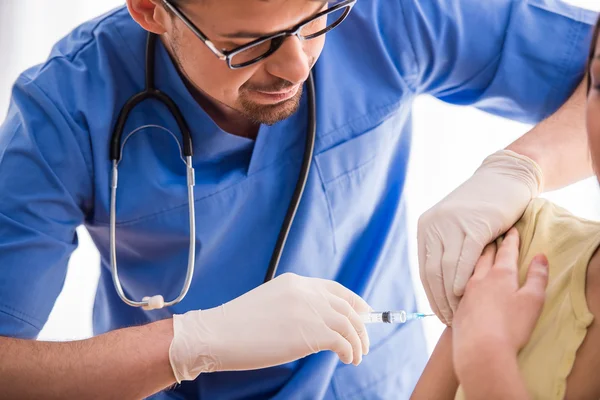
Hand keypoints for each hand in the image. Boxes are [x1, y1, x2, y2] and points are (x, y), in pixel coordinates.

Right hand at [168, 273, 370, 381]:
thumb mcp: (270, 304)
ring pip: (349, 325)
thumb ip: (295, 307)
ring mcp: (310, 311)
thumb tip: (317, 325)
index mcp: (296, 282)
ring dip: (358, 342)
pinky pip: (343, 341)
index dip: (355, 302)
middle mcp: (306, 292)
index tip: (365, 315)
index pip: (336, 289)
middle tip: (363, 344)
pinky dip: (349, 351)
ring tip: (356, 356)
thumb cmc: (237, 326)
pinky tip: (346, 359)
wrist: (217, 334)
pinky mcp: (311, 333)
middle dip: (361, 326)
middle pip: (348, 307)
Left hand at [418, 150, 543, 324]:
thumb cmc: (483, 207)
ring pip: (446, 268)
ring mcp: (452, 225)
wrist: (506, 178)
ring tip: (459, 312)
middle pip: (432, 273)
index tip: (439, 313)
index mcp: (426, 227)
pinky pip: (464, 259)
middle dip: (440, 300)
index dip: (432, 295)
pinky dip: (462, 278)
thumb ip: (446, 247)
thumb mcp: (455, 225)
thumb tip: (441, 282)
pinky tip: (465, 294)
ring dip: (451, 295)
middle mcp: (433, 226)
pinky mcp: (473, 225)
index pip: (424, 270)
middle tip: (449, 319)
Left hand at [452, 228, 548, 376]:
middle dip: (491, 245)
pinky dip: (464, 278)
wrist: (480, 350)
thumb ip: (536, 277)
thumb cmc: (511, 326)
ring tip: (477, 254)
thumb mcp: (532, 301)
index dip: (511, 240)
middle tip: (492, 236)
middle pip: (484, 256)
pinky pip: (460, 286)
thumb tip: (540, 256)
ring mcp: (466, 292)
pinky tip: (464, 282)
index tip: (512, 229)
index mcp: (500, 274)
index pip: (507, 251)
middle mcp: (479, 279)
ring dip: (475, 259)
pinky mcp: (458, 307)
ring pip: (469, 269)